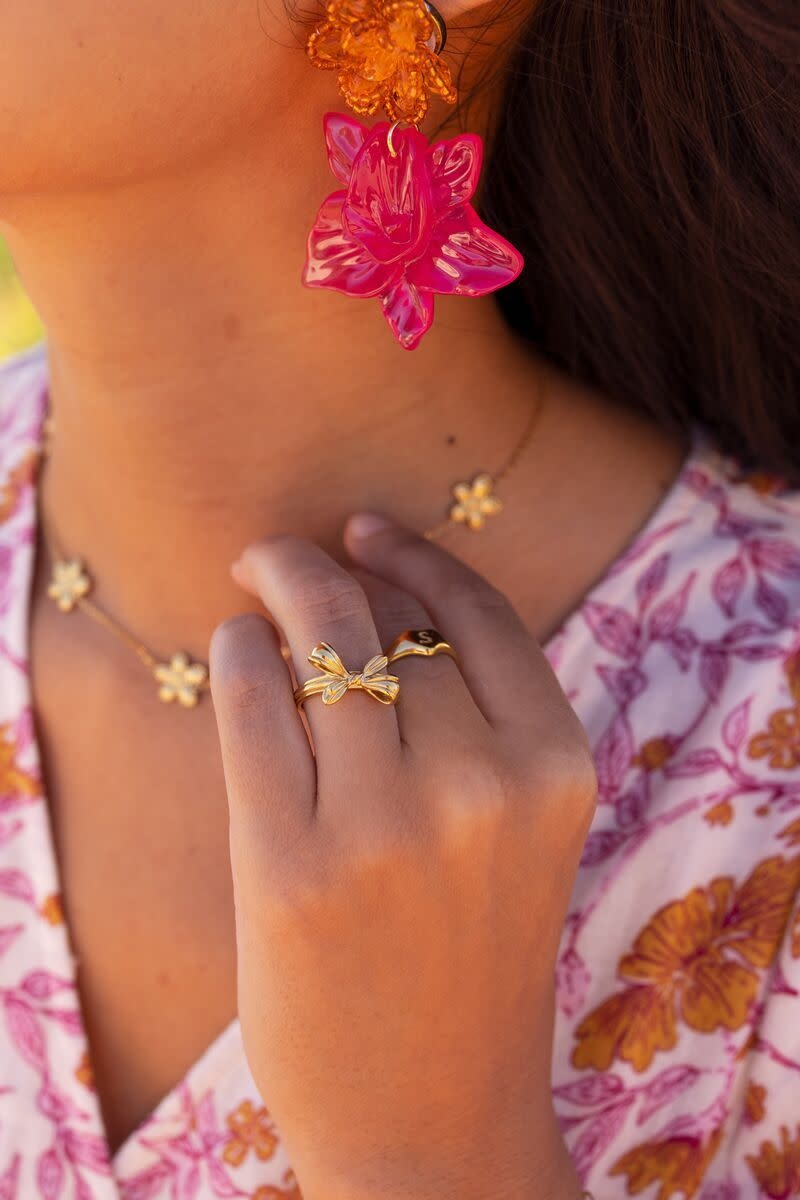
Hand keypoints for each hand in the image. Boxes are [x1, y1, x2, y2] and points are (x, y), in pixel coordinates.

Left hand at [209, 514, 595, 1199]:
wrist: (434, 1117)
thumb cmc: (472, 965)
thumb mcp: (520, 834)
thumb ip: (478, 724)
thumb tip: (375, 593)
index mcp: (556, 767)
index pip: (479, 614)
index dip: (417, 556)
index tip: (367, 528)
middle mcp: (484, 782)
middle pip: (389, 621)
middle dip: (330, 568)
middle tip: (283, 553)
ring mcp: (387, 823)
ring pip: (324, 641)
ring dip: (281, 587)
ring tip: (255, 573)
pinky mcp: (292, 862)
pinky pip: (255, 704)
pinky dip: (239, 655)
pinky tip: (235, 646)